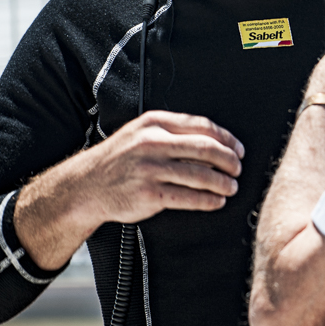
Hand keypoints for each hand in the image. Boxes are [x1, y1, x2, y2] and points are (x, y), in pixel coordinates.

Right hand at [17, 110, 243, 268]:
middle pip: (206, 149)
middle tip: (238, 169)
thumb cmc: (119, 159)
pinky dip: (208, 201)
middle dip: (228, 160)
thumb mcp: (140, 133)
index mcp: (154, 123)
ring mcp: (150, 169)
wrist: (86, 185)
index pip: (201, 127)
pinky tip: (217, 202)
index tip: (238, 149)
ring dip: (222, 182)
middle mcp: (152, 143)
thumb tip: (214, 141)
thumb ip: (172, 132)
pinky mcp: (148, 195)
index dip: (226, 138)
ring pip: (200, 175)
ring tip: (232, 187)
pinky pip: (188, 198)